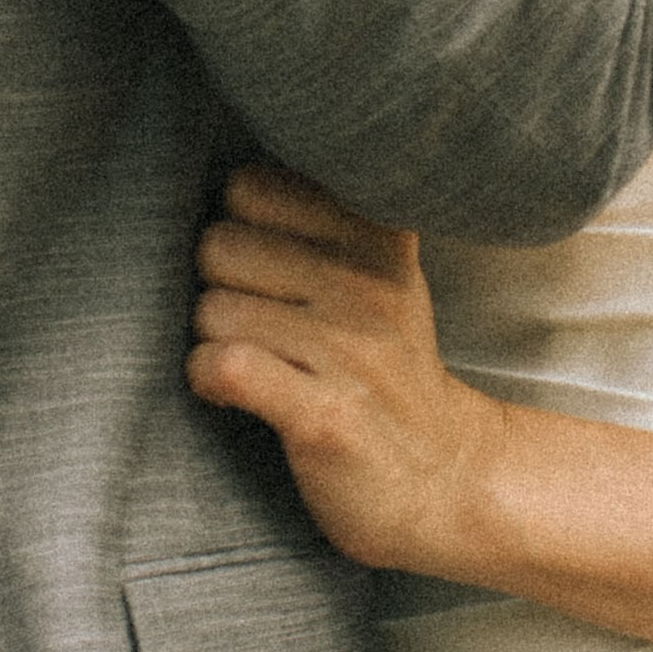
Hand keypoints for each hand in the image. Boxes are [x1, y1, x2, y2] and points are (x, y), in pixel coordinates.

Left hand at [186, 160, 505, 574]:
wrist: (445, 479)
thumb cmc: (388, 369)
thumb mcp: (383, 273)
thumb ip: (327, 215)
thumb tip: (238, 171)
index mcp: (376, 237)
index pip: (250, 185)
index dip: (239, 227)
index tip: (262, 268)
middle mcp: (367, 285)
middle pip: (219, 245)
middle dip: (219, 286)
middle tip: (253, 323)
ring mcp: (348, 351)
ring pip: (212, 309)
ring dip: (212, 341)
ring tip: (251, 363)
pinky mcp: (324, 417)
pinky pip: (224, 365)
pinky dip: (207, 379)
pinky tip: (229, 392)